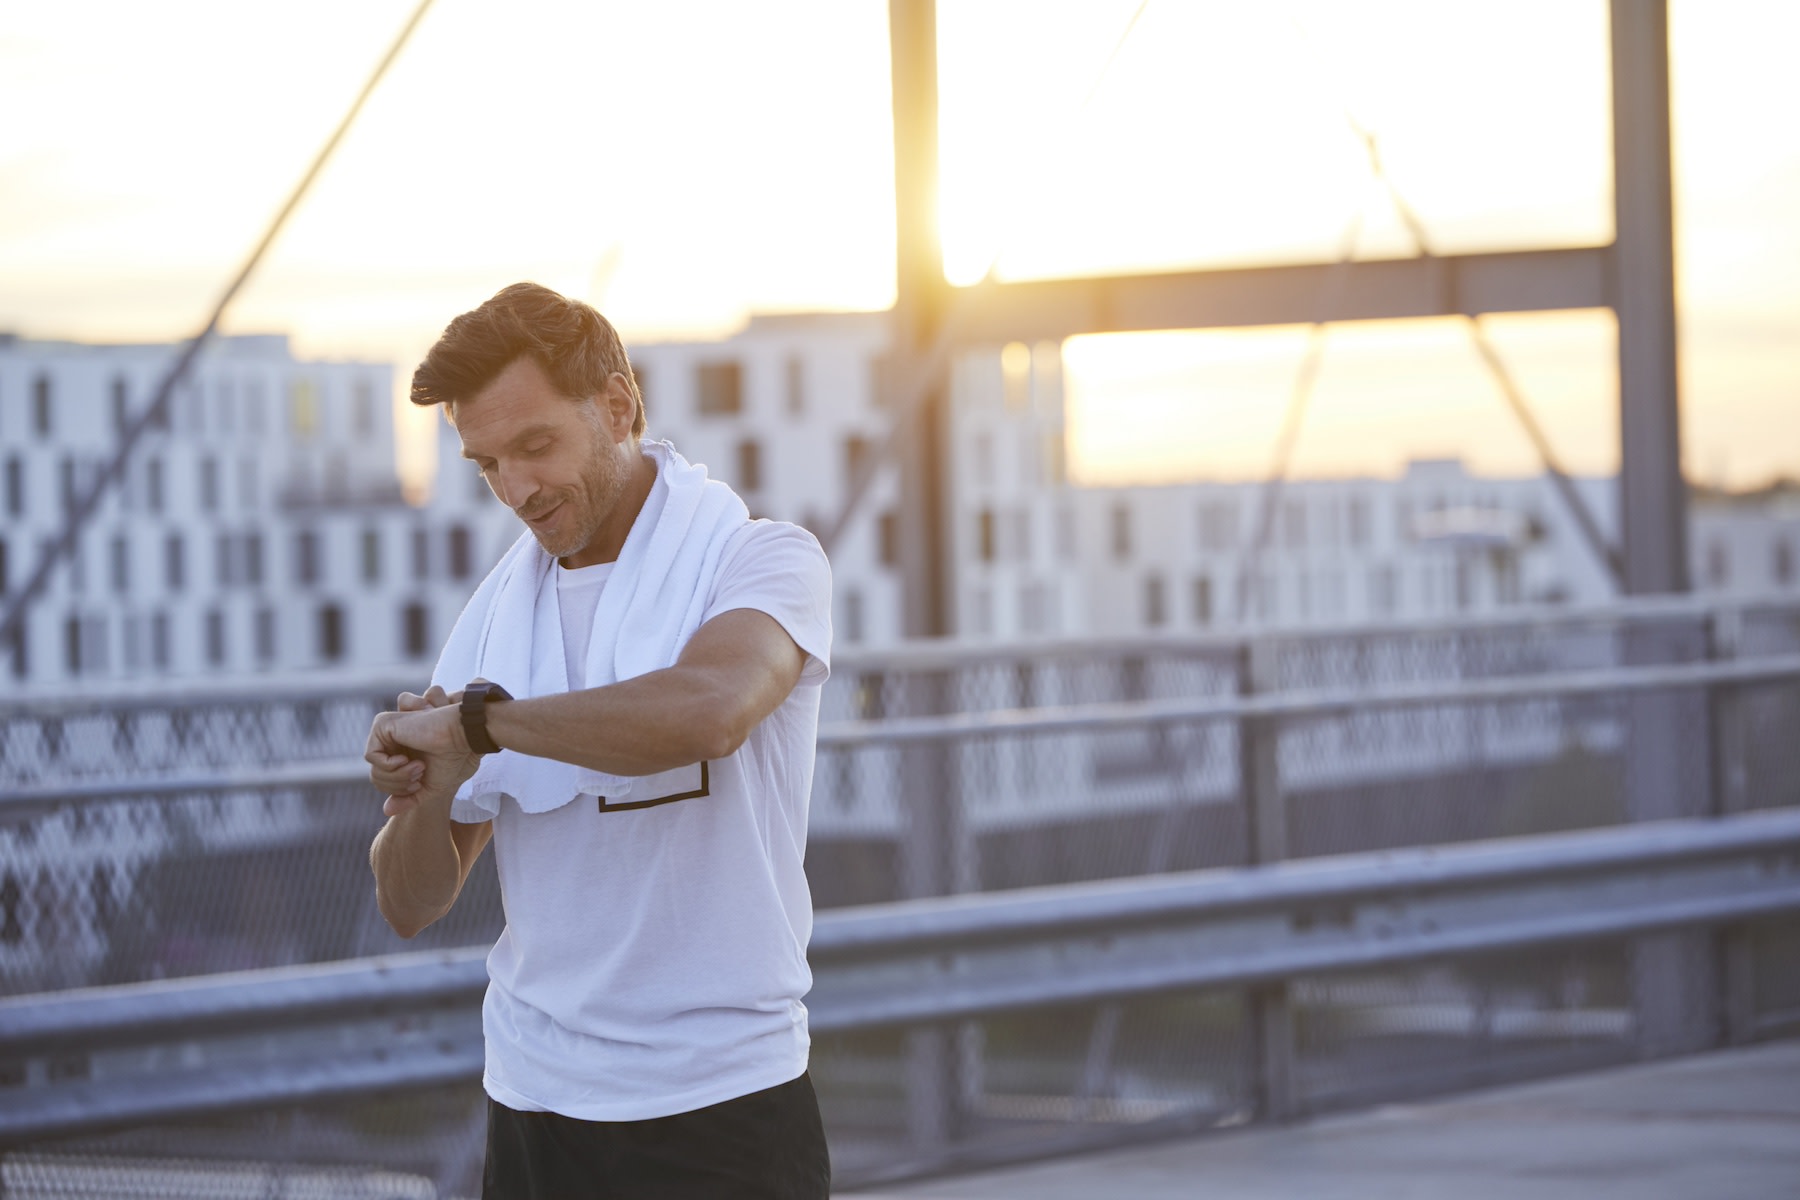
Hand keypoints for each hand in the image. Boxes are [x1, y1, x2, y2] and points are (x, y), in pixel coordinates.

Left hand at [366, 686, 478, 816]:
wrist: (461, 737)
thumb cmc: (451, 759)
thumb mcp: (428, 787)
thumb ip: (408, 798)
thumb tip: (386, 810)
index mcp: (399, 753)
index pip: (383, 781)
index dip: (400, 789)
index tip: (420, 781)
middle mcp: (389, 741)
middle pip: (376, 777)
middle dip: (398, 785)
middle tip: (419, 774)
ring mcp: (384, 731)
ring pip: (373, 769)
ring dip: (397, 776)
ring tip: (418, 767)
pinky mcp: (382, 724)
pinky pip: (371, 756)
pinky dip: (389, 765)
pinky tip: (406, 759)